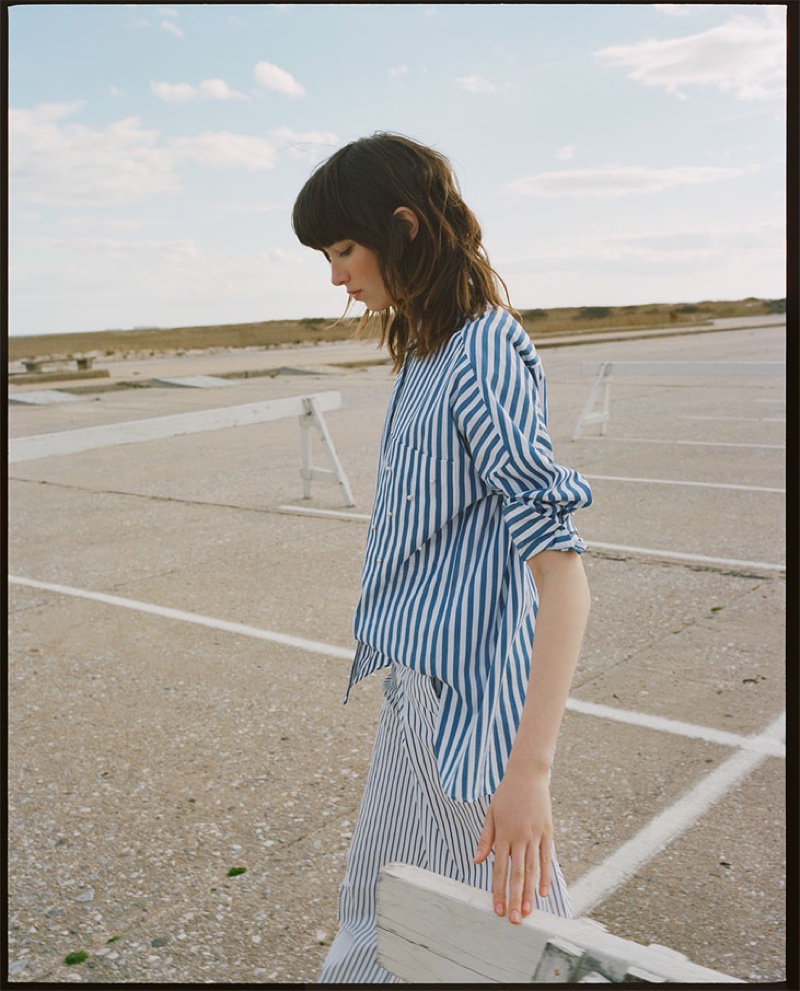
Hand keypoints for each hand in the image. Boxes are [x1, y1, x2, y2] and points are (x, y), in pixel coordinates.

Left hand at [473, 767, 552, 923]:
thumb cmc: (506, 795)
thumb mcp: (491, 814)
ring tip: (529, 913)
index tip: (498, 909)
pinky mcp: (548, 832)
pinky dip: (546, 876)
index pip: (499, 868)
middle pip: (517, 873)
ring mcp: (535, 835)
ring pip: (533, 869)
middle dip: (515, 898)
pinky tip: (544, 892)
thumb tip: (477, 862)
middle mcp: (519, 837)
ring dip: (531, 893)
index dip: (499, 890)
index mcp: (503, 834)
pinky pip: (547, 858)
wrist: (527, 774)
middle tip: (514, 920)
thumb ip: (485, 839)